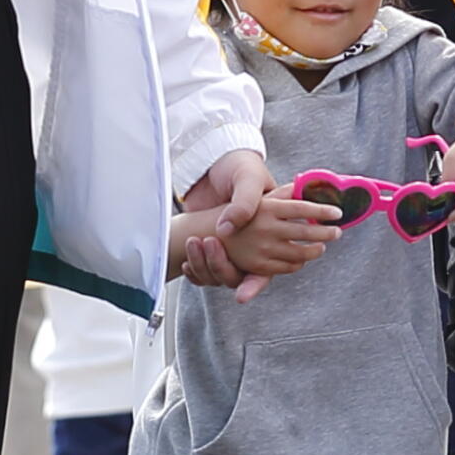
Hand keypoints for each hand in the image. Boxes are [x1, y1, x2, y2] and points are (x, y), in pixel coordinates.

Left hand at [176, 147, 276, 299]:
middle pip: (239, 275)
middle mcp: (249, 244)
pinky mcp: (208, 243)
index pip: (267, 269)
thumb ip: (245, 203)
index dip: (255, 284)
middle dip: (222, 269)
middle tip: (210, 246)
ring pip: (218, 273)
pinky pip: (201, 267)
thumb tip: (229, 229)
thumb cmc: (240, 165)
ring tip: (195, 241)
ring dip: (204, 263)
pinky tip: (186, 254)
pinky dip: (193, 265)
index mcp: (269, 233)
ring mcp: (227, 244)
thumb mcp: (248, 179)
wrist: (213, 158)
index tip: (241, 295)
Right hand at [217, 191, 343, 283]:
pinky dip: (299, 263)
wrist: (207, 232)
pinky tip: (303, 258)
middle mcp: (265, 227)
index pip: (302, 207)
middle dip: (326, 232)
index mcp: (266, 206)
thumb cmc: (236, 211)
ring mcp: (261, 248)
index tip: (337, 213)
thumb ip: (281, 193)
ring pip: (300, 252)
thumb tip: (305, 185)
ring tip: (322, 247)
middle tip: (338, 232)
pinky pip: (287, 267)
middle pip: (306, 231)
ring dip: (316, 249)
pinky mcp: (258, 265)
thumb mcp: (256, 194)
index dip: (322, 209)